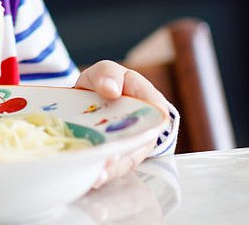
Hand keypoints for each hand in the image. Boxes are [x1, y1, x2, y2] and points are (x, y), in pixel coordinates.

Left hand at [74, 60, 172, 188]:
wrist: (91, 96)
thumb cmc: (107, 82)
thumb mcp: (106, 71)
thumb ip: (108, 73)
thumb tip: (112, 89)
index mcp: (150, 101)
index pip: (157, 114)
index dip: (146, 125)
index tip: (132, 132)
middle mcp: (146, 127)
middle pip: (141, 143)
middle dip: (125, 155)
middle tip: (108, 163)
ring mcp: (133, 143)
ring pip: (128, 159)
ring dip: (113, 170)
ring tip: (98, 176)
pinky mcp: (118, 155)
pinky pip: (114, 166)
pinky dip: (103, 173)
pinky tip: (91, 177)